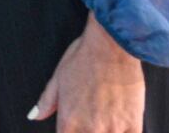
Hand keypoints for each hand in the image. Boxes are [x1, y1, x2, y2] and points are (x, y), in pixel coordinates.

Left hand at [30, 15, 144, 132]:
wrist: (111, 45)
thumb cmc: (84, 57)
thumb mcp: (58, 78)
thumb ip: (47, 102)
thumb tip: (34, 116)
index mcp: (68, 121)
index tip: (76, 127)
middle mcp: (90, 129)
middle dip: (87, 132)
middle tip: (91, 117)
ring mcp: (112, 128)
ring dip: (105, 132)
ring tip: (105, 118)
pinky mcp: (133, 124)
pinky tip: (121, 126)